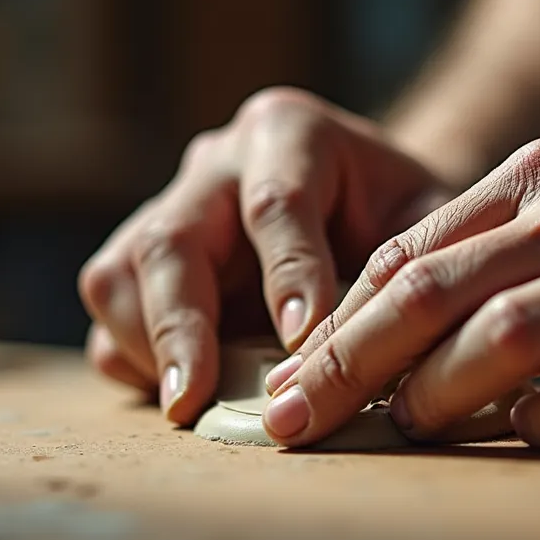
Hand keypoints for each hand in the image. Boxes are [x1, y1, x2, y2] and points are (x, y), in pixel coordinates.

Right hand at [78, 88, 454, 423]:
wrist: (369, 200)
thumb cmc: (402, 214)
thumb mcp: (428, 220)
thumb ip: (408, 267)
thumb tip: (380, 351)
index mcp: (290, 133)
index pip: (275, 204)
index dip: (287, 276)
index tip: (300, 342)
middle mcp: (216, 163)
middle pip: (172, 240)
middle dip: (181, 326)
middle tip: (196, 399)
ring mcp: (169, 207)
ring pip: (119, 274)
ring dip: (147, 346)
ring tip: (188, 406)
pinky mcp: (142, 258)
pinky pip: (111, 311)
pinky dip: (134, 358)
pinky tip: (182, 393)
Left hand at [263, 138, 539, 447]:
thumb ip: (479, 260)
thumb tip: (365, 333)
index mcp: (537, 179)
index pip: (409, 255)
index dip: (338, 324)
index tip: (289, 384)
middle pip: (437, 292)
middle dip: (352, 361)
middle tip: (298, 419)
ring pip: (512, 332)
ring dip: (442, 390)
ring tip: (408, 427)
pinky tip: (531, 430)